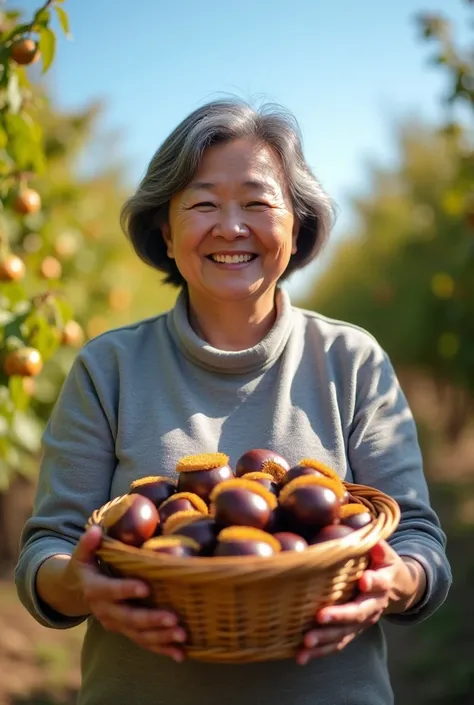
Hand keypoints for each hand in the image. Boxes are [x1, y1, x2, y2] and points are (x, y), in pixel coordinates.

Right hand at [64, 525, 185, 661]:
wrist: (76, 591)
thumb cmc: (86, 566)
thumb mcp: (82, 554)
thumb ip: (88, 544)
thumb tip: (95, 531)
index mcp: (95, 590)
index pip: (110, 591)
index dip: (126, 590)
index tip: (145, 588)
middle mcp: (106, 611)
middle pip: (129, 618)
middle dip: (151, 619)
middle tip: (173, 618)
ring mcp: (117, 624)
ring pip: (139, 635)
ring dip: (161, 637)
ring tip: (182, 635)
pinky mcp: (127, 632)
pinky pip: (145, 643)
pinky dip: (163, 649)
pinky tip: (181, 654)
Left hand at [297, 540, 424, 664]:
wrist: (398, 589)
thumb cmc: (384, 564)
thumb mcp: (386, 553)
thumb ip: (380, 547)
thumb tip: (372, 540)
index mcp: (383, 583)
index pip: (380, 583)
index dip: (373, 582)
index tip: (364, 580)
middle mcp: (374, 606)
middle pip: (359, 613)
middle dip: (340, 616)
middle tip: (321, 616)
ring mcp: (363, 622)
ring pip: (346, 633)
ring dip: (326, 639)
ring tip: (306, 642)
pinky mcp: (352, 631)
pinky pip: (337, 644)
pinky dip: (319, 652)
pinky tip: (301, 657)